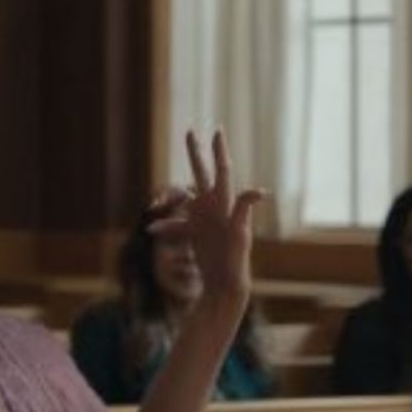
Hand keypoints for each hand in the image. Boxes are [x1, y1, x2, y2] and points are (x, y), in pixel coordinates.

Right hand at [151, 130, 263, 303]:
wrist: (225, 281)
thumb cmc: (235, 258)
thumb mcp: (240, 232)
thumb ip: (244, 208)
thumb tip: (259, 190)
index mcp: (225, 201)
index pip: (222, 169)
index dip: (219, 150)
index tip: (218, 130)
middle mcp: (214, 205)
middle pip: (201, 172)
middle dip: (195, 152)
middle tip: (189, 131)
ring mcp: (203, 216)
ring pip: (183, 195)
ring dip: (169, 196)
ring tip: (157, 203)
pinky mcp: (194, 230)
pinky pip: (175, 223)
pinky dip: (164, 226)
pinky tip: (152, 230)